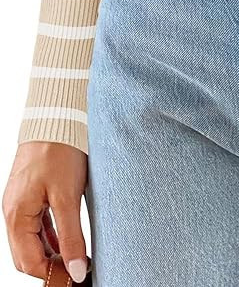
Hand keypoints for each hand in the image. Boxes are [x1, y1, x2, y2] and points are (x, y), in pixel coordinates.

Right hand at [3, 141, 88, 281]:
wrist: (56, 117)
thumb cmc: (60, 151)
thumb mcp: (68, 196)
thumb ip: (71, 236)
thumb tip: (76, 271)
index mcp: (16, 215)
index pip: (29, 263)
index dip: (52, 274)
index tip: (76, 278)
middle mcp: (13, 211)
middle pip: (27, 256)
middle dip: (50, 267)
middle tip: (77, 270)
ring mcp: (20, 202)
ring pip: (31, 241)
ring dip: (51, 252)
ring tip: (76, 259)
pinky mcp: (30, 194)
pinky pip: (36, 225)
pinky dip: (50, 236)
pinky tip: (67, 240)